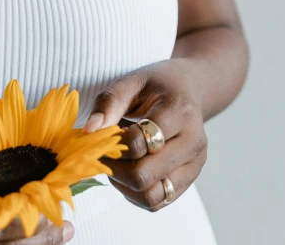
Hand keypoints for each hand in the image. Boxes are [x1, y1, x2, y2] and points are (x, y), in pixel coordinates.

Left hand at [83, 59, 207, 211]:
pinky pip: (157, 202)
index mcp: (181, 111)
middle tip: (106, 152)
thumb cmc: (157, 85)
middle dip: (116, 168)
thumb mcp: (132, 81)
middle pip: (145, 176)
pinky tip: (131, 169)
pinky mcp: (189, 180)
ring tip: (119, 162)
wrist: (188, 90)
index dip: (115, 143)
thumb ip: (110, 102)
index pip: (142, 142)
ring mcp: (194, 164)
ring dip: (125, 185)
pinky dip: (136, 193)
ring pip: (151, 197)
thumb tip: (89, 132)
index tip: (104, 134)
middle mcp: (193, 141)